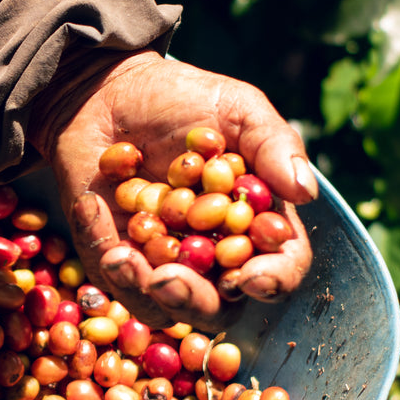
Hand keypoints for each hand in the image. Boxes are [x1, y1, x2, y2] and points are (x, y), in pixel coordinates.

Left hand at [34, 50, 315, 329]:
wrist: (107, 92)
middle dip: (194, 300)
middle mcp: (212, 255)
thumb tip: (305, 192)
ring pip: (160, 307)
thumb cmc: (181, 99)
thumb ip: (274, 145)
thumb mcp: (236, 109)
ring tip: (120, 254)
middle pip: (218, 308)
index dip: (272, 280)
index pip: (280, 268)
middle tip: (168, 279)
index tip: (249, 275)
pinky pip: (110, 277)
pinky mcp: (113, 259)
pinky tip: (93, 205)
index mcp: (255, 224)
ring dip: (140, 287)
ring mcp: (161, 263)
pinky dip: (101, 247)